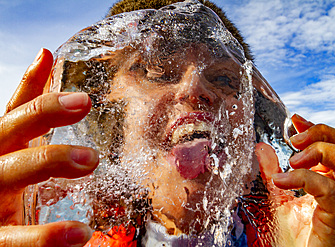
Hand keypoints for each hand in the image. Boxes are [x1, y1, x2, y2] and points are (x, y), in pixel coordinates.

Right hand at [0, 49, 98, 245]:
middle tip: (93, 140)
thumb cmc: (3, 179)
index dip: (44, 100)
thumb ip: (28, 102)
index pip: (16, 112)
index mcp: (2, 145)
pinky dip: (46, 236)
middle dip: (44, 121)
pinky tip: (80, 234)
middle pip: (7, 132)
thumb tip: (44, 53)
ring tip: (91, 162)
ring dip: (47, 162)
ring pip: (7, 173)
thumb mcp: (15, 140)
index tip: (84, 99)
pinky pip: (15, 238)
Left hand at [256, 114, 334, 246]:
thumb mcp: (278, 198)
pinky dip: (305, 178)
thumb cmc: (290, 239)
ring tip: (293, 160)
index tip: (296, 120)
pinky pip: (330, 190)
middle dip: (324, 135)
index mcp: (334, 186)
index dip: (319, 130)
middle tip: (295, 140)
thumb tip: (262, 147)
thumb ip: (273, 172)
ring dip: (321, 152)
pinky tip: (281, 180)